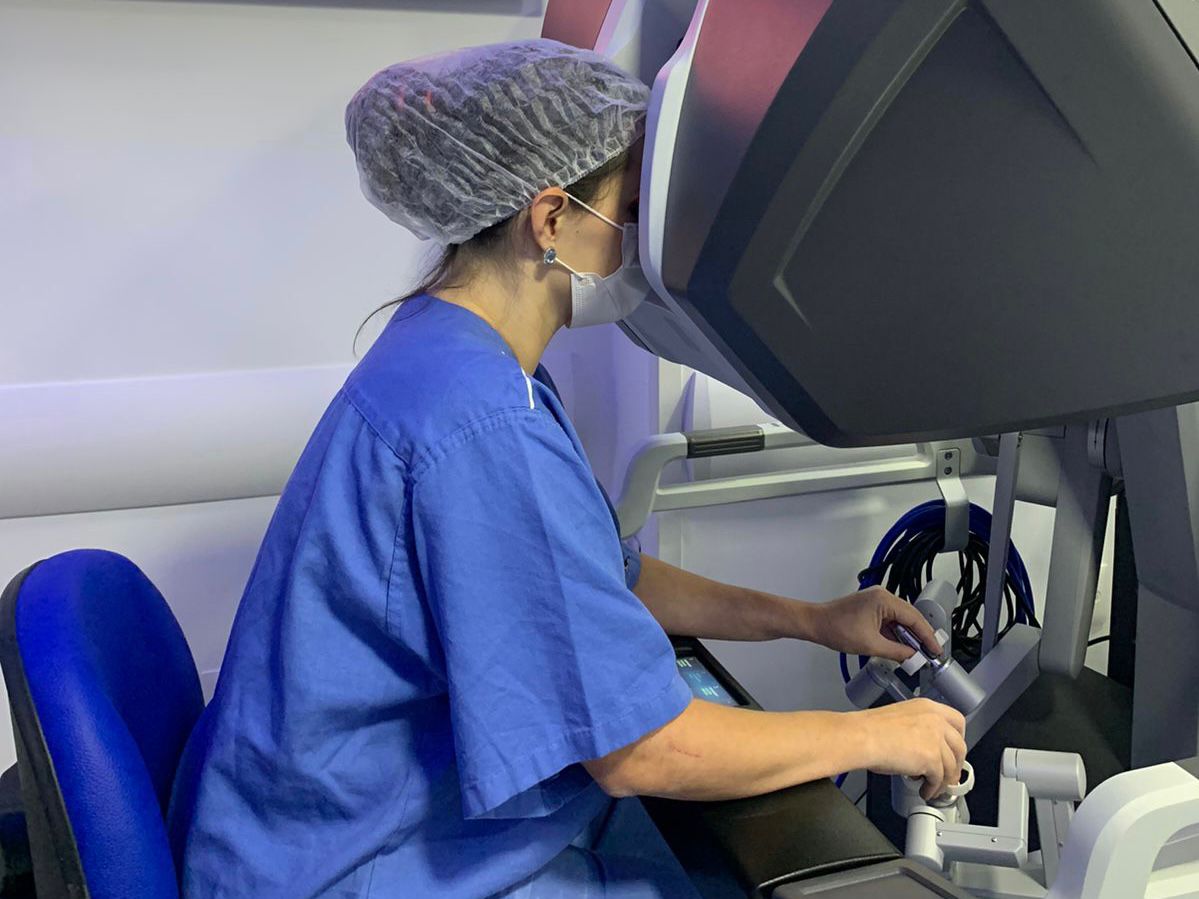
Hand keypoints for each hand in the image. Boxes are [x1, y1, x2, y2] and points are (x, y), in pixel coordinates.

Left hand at [807, 586, 941, 661]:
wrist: (815, 623)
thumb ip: (896, 651)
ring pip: (901, 619)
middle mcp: (882, 596)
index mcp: (884, 600)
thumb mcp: (871, 645)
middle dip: (920, 637)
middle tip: (931, 654)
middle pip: (910, 617)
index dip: (928, 636)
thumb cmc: (836, 629)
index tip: (936, 650)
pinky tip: (902, 647)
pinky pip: (890, 620)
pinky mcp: (871, 607)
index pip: (914, 618)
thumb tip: (913, 657)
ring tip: (918, 653)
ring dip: (908, 636)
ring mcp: (877, 601)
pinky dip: (896, 633)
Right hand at [855, 699, 966, 800]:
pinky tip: (925, 791)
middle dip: (956, 764)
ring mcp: (936, 739)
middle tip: (949, 775)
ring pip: (951, 766)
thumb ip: (919, 731)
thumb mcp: (901, 720)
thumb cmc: (870, 729)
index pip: (957, 721)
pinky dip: (933, 789)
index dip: (958, 739)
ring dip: (944, 781)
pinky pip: (939, 779)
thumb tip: (922, 752)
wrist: (861, 737)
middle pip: (960, 746)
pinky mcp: (932, 758)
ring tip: (933, 787)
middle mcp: (936, 720)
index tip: (954, 750)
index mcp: (928, 707)